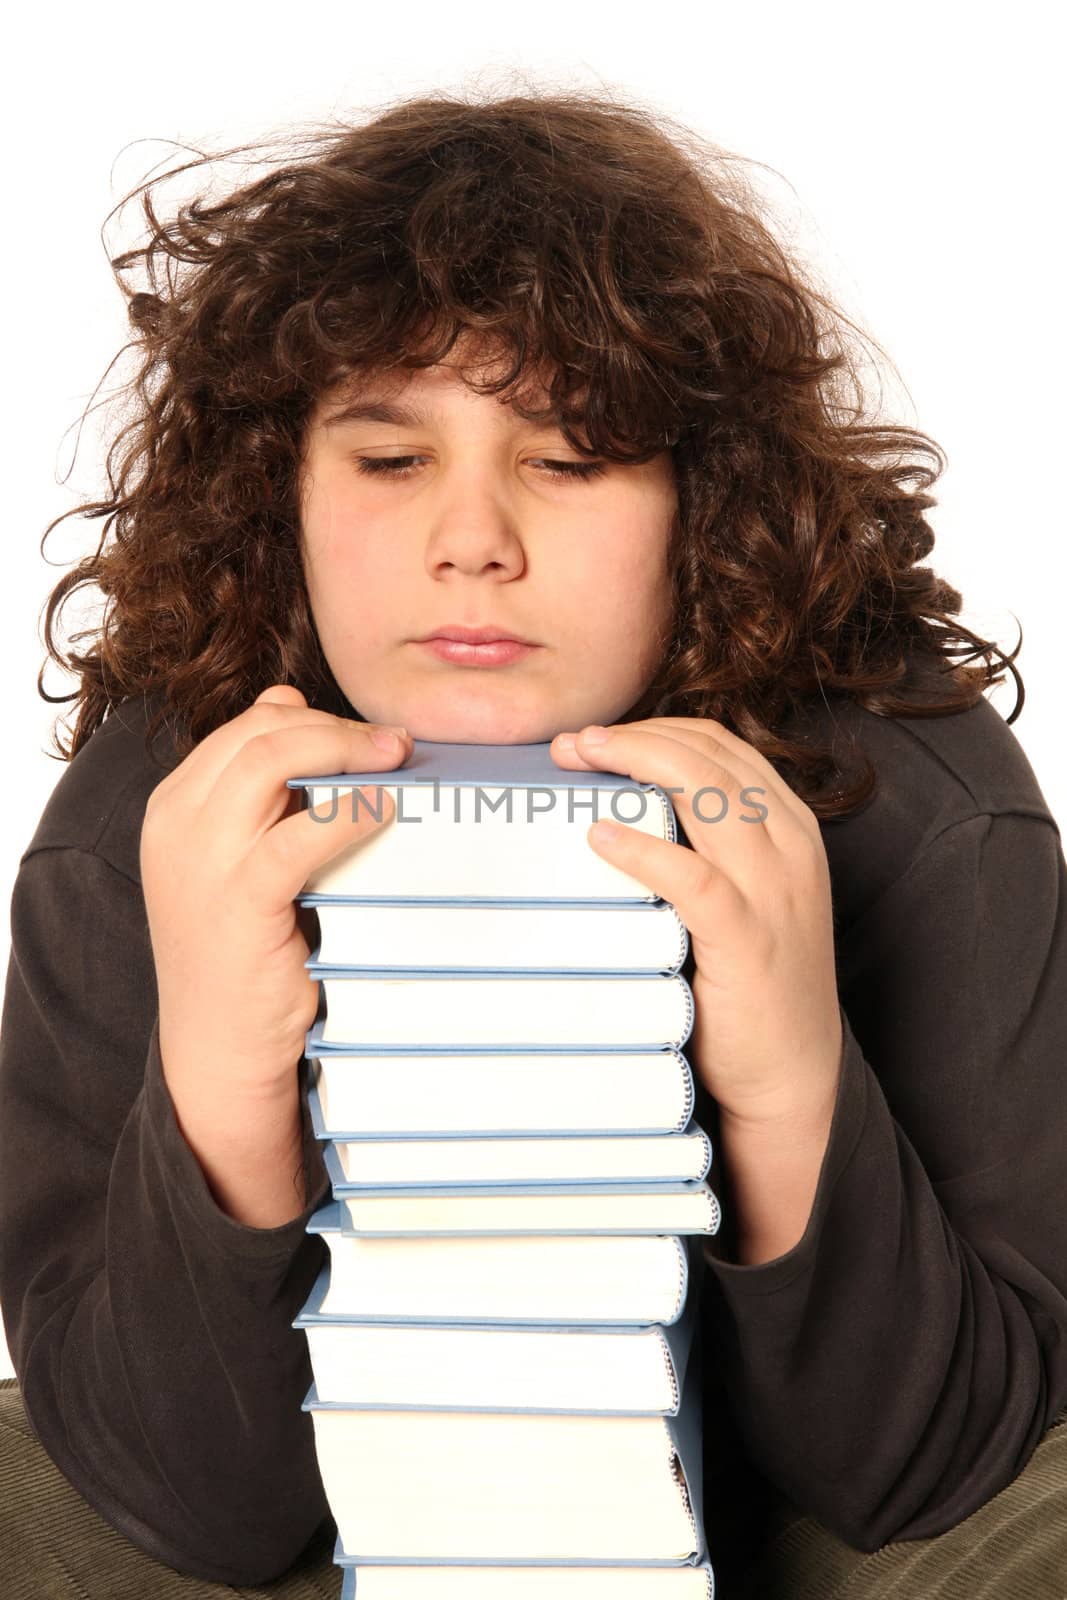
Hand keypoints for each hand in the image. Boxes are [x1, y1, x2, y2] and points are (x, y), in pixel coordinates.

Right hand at [140, 685, 411, 1105]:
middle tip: (394, 743)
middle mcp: (176, 823)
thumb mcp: (238, 857)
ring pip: (271, 761)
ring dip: (344, 750)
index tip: (367, 733)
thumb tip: (289, 702)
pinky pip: (299, 833)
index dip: (313, 718)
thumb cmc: (242, 951)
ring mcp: (201, 859)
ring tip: (395, 761)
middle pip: (258, 733)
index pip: (244, 728)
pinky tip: (384, 809)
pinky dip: (348, 811)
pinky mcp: (240, 898)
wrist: (218, 1046)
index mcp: (173, 806)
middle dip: (334, 727)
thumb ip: (258, 789)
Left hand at [551, 717, 842, 1133]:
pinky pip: (694, 877)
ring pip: (708, 794)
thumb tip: (620, 810)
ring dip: (636, 765)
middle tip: (574, 744)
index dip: (656, 729)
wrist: (794, 1075)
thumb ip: (705, 849)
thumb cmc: (752, 983)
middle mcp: (791, 848)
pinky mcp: (749, 939)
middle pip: (711, 757)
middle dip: (636, 737)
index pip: (722, 748)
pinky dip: (643, 849)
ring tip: (579, 762)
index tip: (598, 738)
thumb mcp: (742, 896)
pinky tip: (600, 837)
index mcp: (791, 828)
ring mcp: (774, 891)